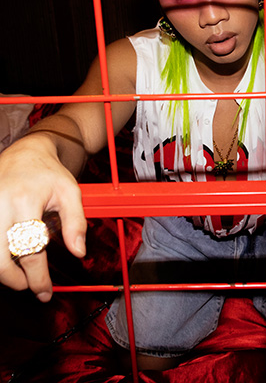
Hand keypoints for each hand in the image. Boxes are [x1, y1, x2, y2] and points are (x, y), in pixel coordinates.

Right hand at [0, 134, 86, 300]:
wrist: (26, 152)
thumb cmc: (49, 173)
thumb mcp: (71, 193)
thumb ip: (76, 223)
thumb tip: (79, 252)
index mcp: (24, 200)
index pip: (30, 250)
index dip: (38, 278)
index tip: (44, 292)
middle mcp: (0, 204)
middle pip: (0, 258)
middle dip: (14, 280)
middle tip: (29, 284)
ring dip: (2, 269)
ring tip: (19, 272)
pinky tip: (9, 254)